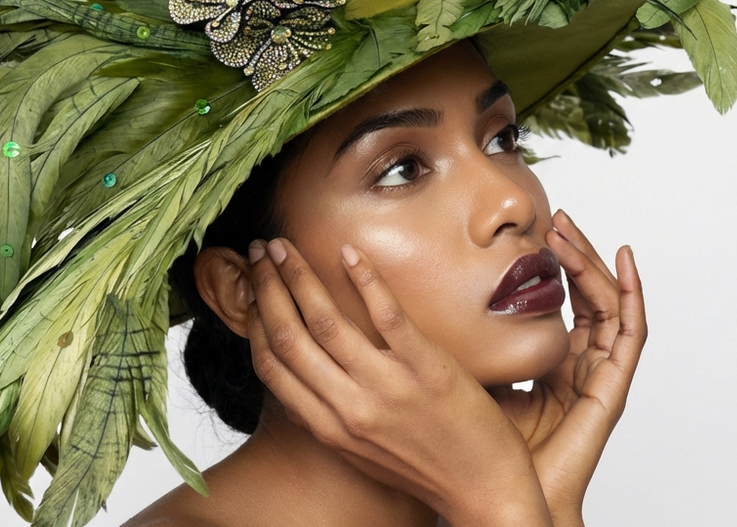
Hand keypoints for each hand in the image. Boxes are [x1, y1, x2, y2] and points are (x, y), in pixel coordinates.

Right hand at [247, 238, 553, 526]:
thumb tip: (296, 376)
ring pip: (327, 322)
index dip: (254, 320)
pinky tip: (349, 253)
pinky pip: (387, 316)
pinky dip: (364, 280)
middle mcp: (350, 408)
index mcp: (329, 427)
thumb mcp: (360, 449)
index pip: (271, 366)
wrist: (486, 491)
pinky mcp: (427, 369)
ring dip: (300, 277)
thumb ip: (327, 413)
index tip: (250, 287)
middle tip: (260, 250)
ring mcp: (388, 388)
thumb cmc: (423, 465)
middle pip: (290, 338)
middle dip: (267, 287)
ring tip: (285, 246)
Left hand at [493, 211, 646, 526]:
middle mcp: (581, 365)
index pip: (563, 301)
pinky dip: (631, 292)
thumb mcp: (476, 374)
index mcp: (553, 364)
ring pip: (606, 303)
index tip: (539, 230)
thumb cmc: (488, 447)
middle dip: (573, 253)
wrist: (504, 495)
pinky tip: (625, 259)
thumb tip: (442, 296)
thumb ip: (475, 339)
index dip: (556, 264)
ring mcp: (599, 374)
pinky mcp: (611, 387)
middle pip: (587, 295)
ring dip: (590, 262)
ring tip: (568, 230)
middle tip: (555, 218)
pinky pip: (630, 332)